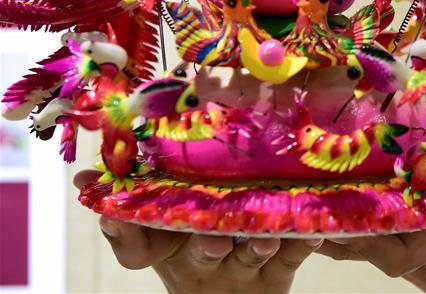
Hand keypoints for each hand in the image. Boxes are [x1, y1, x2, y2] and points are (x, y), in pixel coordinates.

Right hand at [73, 171, 320, 293]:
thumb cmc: (199, 244)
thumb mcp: (161, 233)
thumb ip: (133, 204)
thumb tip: (84, 179)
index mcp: (171, 248)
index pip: (137, 246)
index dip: (123, 232)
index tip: (110, 213)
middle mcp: (206, 259)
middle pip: (200, 254)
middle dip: (203, 248)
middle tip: (209, 240)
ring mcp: (245, 268)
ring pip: (250, 255)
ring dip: (256, 246)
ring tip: (265, 238)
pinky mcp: (281, 271)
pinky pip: (294, 255)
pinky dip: (304, 243)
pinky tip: (315, 231)